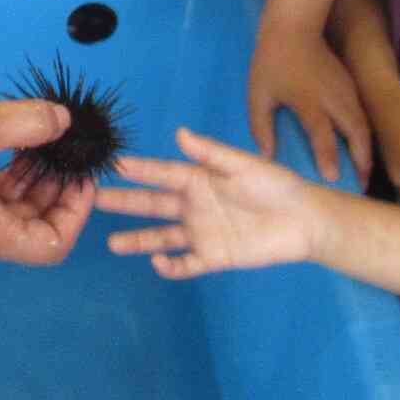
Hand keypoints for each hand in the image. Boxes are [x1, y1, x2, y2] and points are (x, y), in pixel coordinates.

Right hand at [97, 127, 327, 277]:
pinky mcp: (214, 256)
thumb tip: (179, 133)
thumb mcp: (245, 165)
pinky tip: (158, 264)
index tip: (113, 166)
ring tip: (112, 243)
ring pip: (162, 237)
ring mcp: (202, 233)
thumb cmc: (276, 186)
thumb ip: (211, 153)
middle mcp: (194, 206)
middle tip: (94, 200)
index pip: (162, 174)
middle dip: (125, 202)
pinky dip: (172, 267)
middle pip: (153, 204)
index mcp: (199, 179)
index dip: (139, 170)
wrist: (305, 221)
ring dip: (138, 239)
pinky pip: (187, 263)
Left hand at [248, 25, 369, 183]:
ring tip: (364, 174)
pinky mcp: (351, 86)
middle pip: (356, 132)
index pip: (322, 133)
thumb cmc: (272, 63)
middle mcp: (333, 97)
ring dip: (366, 151)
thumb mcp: (258, 94)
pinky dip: (365, 136)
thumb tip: (267, 157)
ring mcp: (346, 91)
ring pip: (363, 125)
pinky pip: (362, 115)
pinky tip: (360, 150)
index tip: (333, 179)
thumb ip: (261, 126)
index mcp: (308, 100)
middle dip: (361, 161)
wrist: (293, 28)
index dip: (328, 157)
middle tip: (360, 186)